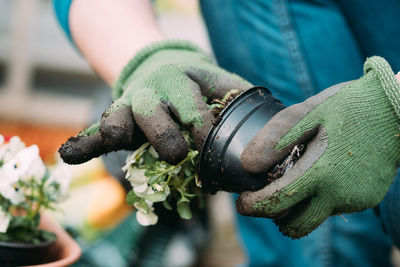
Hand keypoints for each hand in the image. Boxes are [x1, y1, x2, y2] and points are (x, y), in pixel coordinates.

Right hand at [59, 41, 250, 163]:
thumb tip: (267, 123)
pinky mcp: (113, 119)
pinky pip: (93, 132)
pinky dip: (82, 144)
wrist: (159, 65)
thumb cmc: (195, 83)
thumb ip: (238, 96)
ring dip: (117, 128)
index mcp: (182, 82)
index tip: (210, 148)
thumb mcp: (218, 81)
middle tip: (176, 153)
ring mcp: (129, 106)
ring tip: (116, 135)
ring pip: (118, 117)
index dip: (203, 129)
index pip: (194, 108)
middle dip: (164, 134)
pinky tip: (70, 155)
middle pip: (153, 112)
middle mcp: (152, 93)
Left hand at [237, 56, 399, 237]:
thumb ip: (274, 140)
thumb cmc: (347, 106)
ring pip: (313, 219)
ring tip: (292, 183)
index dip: (252, 206)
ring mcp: (354, 200)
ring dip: (296, 209)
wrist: (396, 110)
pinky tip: (319, 176)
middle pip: (294, 226)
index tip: (242, 200)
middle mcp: (337, 194)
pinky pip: (332, 208)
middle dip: (273, 216)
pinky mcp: (365, 199)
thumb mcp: (307, 113)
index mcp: (319, 172)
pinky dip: (318, 199)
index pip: (274, 203)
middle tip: (266, 195)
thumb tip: (246, 165)